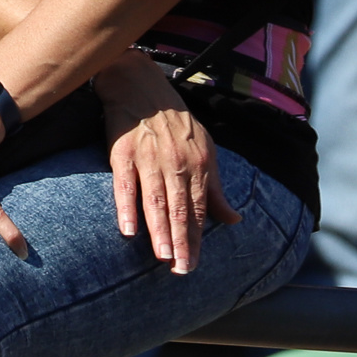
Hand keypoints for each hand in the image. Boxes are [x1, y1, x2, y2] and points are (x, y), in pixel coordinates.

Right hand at [95, 52, 236, 274]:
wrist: (140, 86)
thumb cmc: (175, 122)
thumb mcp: (205, 150)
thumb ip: (216, 189)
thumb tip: (234, 219)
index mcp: (200, 164)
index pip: (200, 208)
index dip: (197, 238)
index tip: (195, 264)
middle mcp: (177, 163)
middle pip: (180, 208)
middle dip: (182, 242)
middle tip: (182, 270)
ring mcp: (149, 158)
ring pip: (156, 200)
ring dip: (160, 230)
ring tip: (163, 257)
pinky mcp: (121, 153)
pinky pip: (125, 186)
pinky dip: (126, 208)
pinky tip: (128, 230)